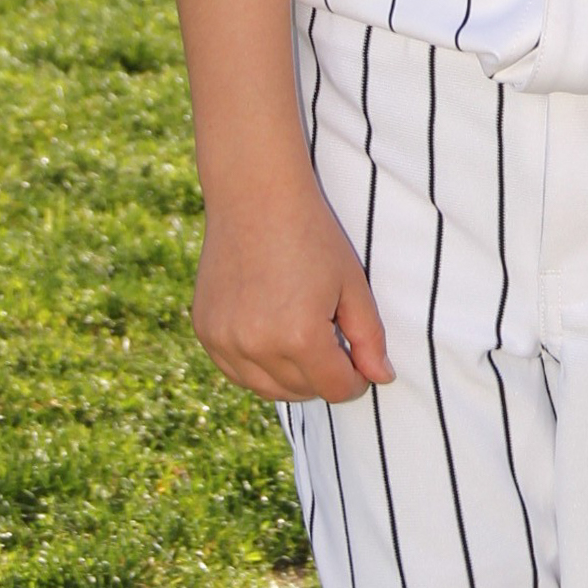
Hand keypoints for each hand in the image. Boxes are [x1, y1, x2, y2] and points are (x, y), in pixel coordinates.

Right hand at [192, 176, 394, 402]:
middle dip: (323, 376)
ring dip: (291, 378)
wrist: (257, 197)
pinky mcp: (206, 332)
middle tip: (333, 342)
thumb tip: (382, 378)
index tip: (359, 363)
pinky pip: (236, 371)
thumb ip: (369, 337)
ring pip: (266, 389)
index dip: (355, 380)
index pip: (335, 388)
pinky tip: (273, 338)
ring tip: (305, 339)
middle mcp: (258, 347)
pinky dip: (257, 367)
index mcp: (300, 336)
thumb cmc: (313, 235)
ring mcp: (225, 342)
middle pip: (301, 391)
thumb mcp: (352, 283)